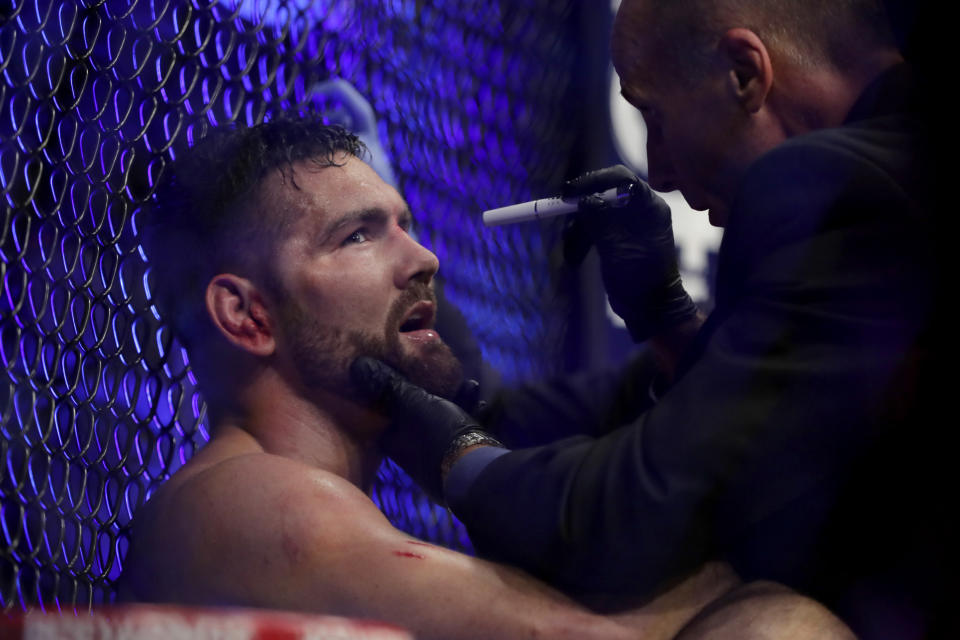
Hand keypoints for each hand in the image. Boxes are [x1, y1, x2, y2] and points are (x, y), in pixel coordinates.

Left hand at [351, 357, 490, 501]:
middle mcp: (410, 452)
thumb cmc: (436, 434)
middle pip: (416, 414)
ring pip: (442, 421)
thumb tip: (358, 365)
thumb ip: (388, 384)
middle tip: (442, 374)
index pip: (384, 412)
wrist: (473, 472)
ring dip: (456, 400)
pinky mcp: (459, 461)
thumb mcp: (412, 402)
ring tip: (469, 385)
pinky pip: (461, 431)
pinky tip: (483, 403)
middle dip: (432, 392)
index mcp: (392, 439)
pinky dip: (470, 414)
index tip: (404, 371)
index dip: (393, 390)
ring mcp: (435, 458)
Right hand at [562, 165, 697, 341]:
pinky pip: (595, 230)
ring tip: (570, 254)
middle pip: (603, 195)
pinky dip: (582, 241)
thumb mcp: (617, 248)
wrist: (649, 310)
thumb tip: (584, 199)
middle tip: (560, 214)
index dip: (593, 180)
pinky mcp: (617, 240)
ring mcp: (628, 226)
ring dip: (578, 231)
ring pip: (595, 214)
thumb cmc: (640, 279)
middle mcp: (640, 212)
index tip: (569, 192)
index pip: (621, 179)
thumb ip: (601, 220)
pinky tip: (574, 258)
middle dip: (580, 209)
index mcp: (649, 208)